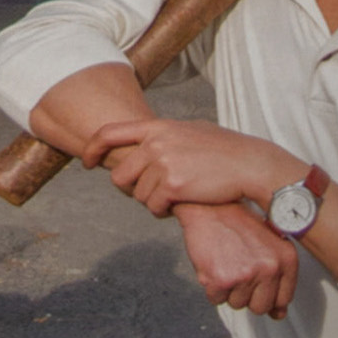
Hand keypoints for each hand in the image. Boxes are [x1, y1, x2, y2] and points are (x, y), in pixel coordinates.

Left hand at [89, 116, 306, 217]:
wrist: (252, 165)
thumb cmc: (226, 151)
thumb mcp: (192, 131)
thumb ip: (165, 136)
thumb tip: (144, 143)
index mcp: (158, 127)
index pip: (109, 133)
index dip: (92, 148)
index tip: (86, 161)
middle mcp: (155, 143)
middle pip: (120, 175)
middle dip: (130, 189)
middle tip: (150, 194)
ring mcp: (163, 164)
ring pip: (137, 195)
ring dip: (153, 202)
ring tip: (175, 197)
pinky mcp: (172, 186)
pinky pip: (153, 206)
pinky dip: (163, 211)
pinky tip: (180, 205)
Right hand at [177, 200, 299, 312]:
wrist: (208, 206)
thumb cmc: (237, 223)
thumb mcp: (269, 243)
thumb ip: (278, 277)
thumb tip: (278, 314)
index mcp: (286, 260)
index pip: (283, 299)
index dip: (267, 295)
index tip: (257, 285)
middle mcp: (270, 269)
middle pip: (260, 307)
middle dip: (247, 295)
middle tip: (237, 271)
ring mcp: (246, 275)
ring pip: (237, 304)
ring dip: (228, 290)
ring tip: (225, 263)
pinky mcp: (221, 280)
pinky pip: (216, 300)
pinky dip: (211, 287)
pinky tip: (212, 265)